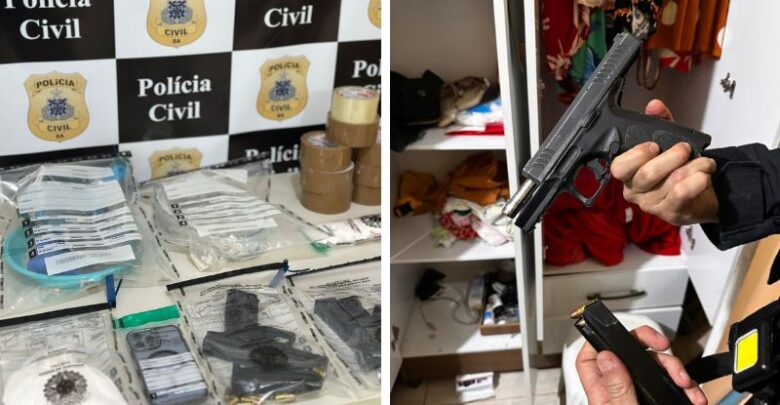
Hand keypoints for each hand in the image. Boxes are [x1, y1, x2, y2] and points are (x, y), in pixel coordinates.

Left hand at [575, 325, 707, 404]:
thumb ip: (616, 389)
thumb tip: (607, 357)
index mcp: (603, 396)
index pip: (590, 359)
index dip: (598, 340)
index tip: (616, 332)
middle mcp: (621, 394)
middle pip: (629, 355)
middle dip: (650, 345)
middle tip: (662, 345)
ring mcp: (642, 398)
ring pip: (656, 369)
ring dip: (675, 369)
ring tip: (685, 383)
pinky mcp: (661, 402)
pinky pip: (674, 387)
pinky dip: (687, 387)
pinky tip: (694, 394)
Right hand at [611, 99, 718, 224]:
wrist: (702, 195)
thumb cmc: (679, 169)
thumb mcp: (668, 143)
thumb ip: (661, 123)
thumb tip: (654, 105)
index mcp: (629, 174)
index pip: (618, 167)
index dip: (636, 155)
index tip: (654, 145)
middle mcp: (635, 191)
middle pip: (645, 175)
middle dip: (670, 157)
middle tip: (685, 149)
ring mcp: (652, 205)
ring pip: (669, 182)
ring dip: (693, 167)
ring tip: (704, 162)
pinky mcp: (671, 213)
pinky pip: (682, 194)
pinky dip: (697, 180)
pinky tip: (704, 174)